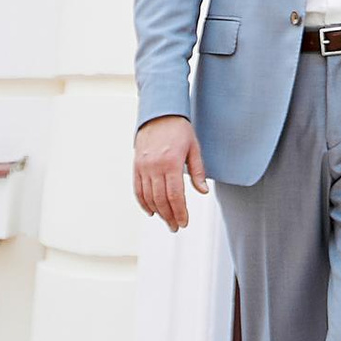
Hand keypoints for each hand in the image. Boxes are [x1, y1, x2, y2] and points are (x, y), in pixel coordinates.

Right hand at [134, 115, 209, 231]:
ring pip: (149, 197)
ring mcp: (143, 166)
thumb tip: (203, 192)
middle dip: (169, 216)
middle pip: (161, 200)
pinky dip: (143, 203)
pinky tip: (151, 211)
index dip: (180, 212)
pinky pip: (138, 189)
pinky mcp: (136, 166)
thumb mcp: (194, 148)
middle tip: (176, 227)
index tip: (184, 223)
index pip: (175, 195)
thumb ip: (198, 171)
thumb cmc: (179, 129)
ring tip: (167, 221)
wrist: (159, 113)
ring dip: (158, 212)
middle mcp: (155, 166)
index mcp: (171, 162)